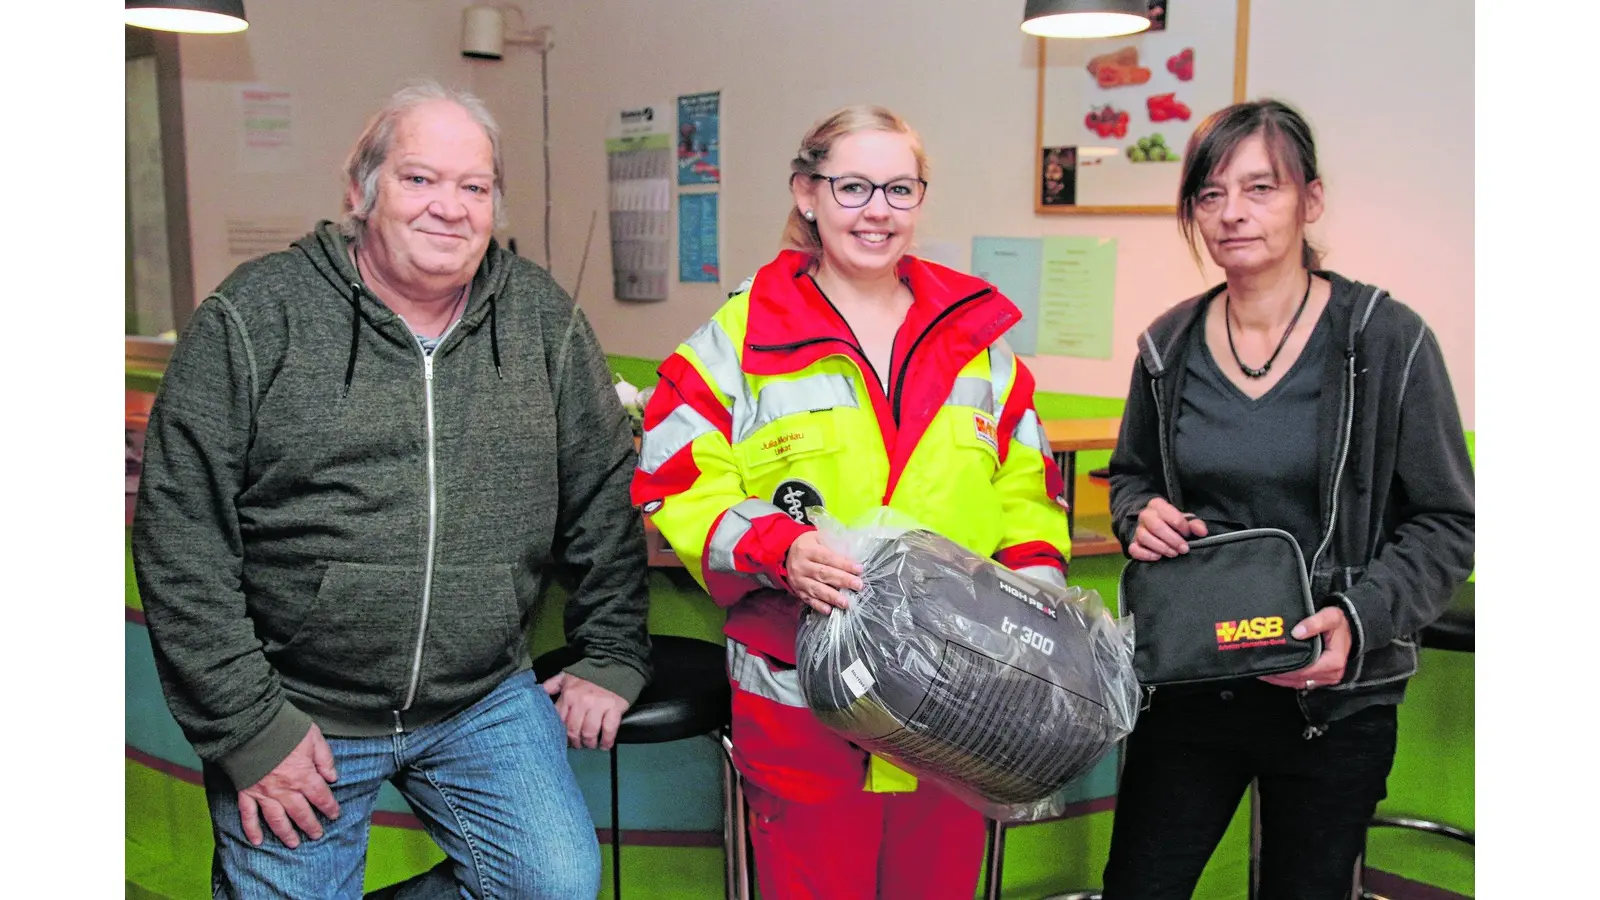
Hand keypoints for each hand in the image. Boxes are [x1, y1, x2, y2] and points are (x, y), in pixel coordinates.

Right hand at [237, 724, 340, 848]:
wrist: (251, 725)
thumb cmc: (284, 728)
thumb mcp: (314, 737)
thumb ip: (325, 759)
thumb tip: (333, 777)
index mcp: (303, 775)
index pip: (320, 797)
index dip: (329, 807)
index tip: (334, 815)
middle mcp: (285, 789)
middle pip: (301, 813)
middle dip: (311, 825)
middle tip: (317, 835)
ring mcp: (264, 793)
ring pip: (277, 819)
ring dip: (286, 833)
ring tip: (294, 844)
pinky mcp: (246, 792)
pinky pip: (248, 815)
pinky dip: (252, 830)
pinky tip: (257, 841)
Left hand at [543, 672, 630, 749]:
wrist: (615, 662)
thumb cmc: (589, 672)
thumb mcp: (567, 675)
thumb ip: (552, 685)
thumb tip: (538, 692)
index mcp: (568, 695)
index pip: (560, 720)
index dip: (561, 733)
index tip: (564, 739)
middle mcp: (581, 701)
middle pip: (574, 729)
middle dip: (575, 741)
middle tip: (578, 744)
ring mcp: (598, 705)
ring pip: (589, 732)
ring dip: (589, 743)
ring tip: (591, 745)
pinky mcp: (614, 708)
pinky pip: (609, 730)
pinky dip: (607, 741)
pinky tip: (605, 745)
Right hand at [784, 531, 862, 615]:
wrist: (784, 553)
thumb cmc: (807, 545)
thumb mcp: (818, 538)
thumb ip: (833, 545)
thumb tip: (853, 556)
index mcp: (808, 550)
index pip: (828, 558)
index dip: (844, 564)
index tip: (859, 569)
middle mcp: (802, 565)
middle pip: (824, 574)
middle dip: (842, 580)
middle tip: (858, 585)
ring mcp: (798, 580)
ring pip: (816, 589)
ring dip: (832, 597)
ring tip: (845, 603)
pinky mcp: (797, 590)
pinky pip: (808, 599)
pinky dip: (818, 605)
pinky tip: (828, 610)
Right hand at [1128, 497, 1207, 560]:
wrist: (1156, 527)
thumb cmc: (1172, 524)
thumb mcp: (1185, 520)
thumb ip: (1195, 525)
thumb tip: (1202, 532)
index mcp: (1157, 505)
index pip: (1170, 514)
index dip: (1182, 526)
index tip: (1188, 534)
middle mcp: (1145, 515)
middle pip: (1156, 526)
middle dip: (1173, 540)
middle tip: (1184, 549)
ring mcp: (1137, 529)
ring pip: (1144, 537)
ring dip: (1161, 547)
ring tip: (1173, 553)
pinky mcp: (1133, 543)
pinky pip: (1134, 549)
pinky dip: (1146, 554)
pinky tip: (1158, 557)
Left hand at [1258, 606, 1353, 690]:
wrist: (1350, 627)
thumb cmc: (1340, 623)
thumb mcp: (1330, 617)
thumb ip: (1314, 623)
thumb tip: (1297, 633)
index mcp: (1333, 662)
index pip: (1305, 670)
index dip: (1287, 669)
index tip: (1270, 664)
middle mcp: (1331, 674)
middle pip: (1299, 679)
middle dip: (1279, 675)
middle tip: (1260, 669)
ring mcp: (1326, 678)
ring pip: (1299, 683)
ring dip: (1281, 679)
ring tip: (1263, 672)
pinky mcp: (1321, 677)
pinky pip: (1302, 682)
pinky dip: (1287, 679)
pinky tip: (1274, 674)